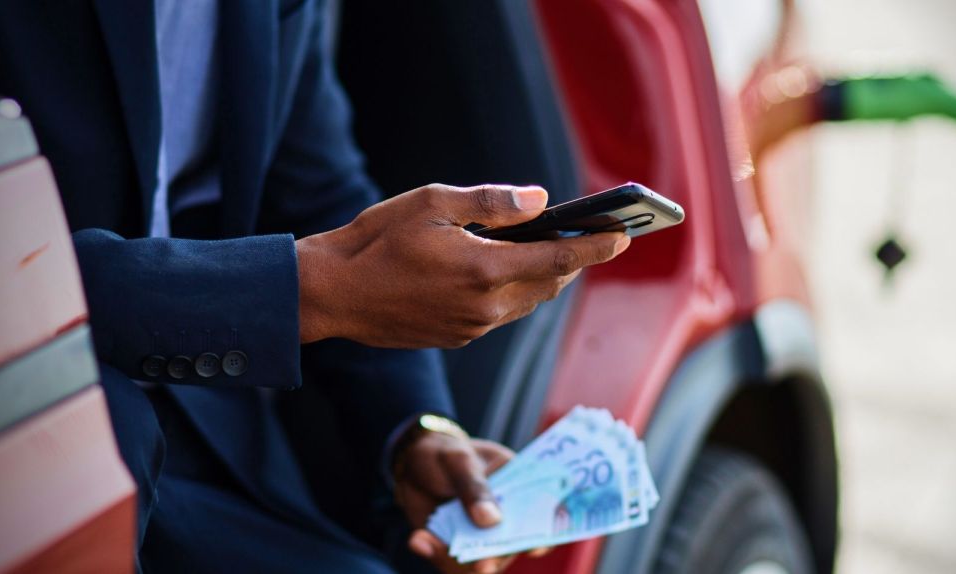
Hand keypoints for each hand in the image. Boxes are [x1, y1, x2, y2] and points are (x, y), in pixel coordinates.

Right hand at [295, 184, 629, 346]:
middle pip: (549, 283)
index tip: (624, 235)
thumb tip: (540, 200)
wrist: (331, 294)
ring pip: (527, 301)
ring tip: (554, 250)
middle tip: (593, 236)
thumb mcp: (432, 203)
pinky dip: (514, 291)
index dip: (595, 246)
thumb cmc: (377, 239)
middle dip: (574, 260)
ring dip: (545, 277)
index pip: (559, 257)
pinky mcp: (457, 338)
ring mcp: (472, 327)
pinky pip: (501, 314)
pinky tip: (504, 271)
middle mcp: (486, 306)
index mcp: (485, 270)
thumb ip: (492, 203)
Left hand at [394, 432, 545, 573]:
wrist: (412, 461)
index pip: (543, 515)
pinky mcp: (455, 547)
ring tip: (426, 541)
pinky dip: (432, 553)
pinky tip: (418, 539)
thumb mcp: (459, 461)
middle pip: (511, 547)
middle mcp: (505, 519)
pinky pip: (449, 561)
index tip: (535, 545)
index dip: (545, 532)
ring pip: (480, 562)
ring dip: (456, 560)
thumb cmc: (446, 454)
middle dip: (496, 558)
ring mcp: (480, 536)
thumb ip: (474, 488)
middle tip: (482, 565)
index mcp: (520, 489)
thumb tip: (491, 521)